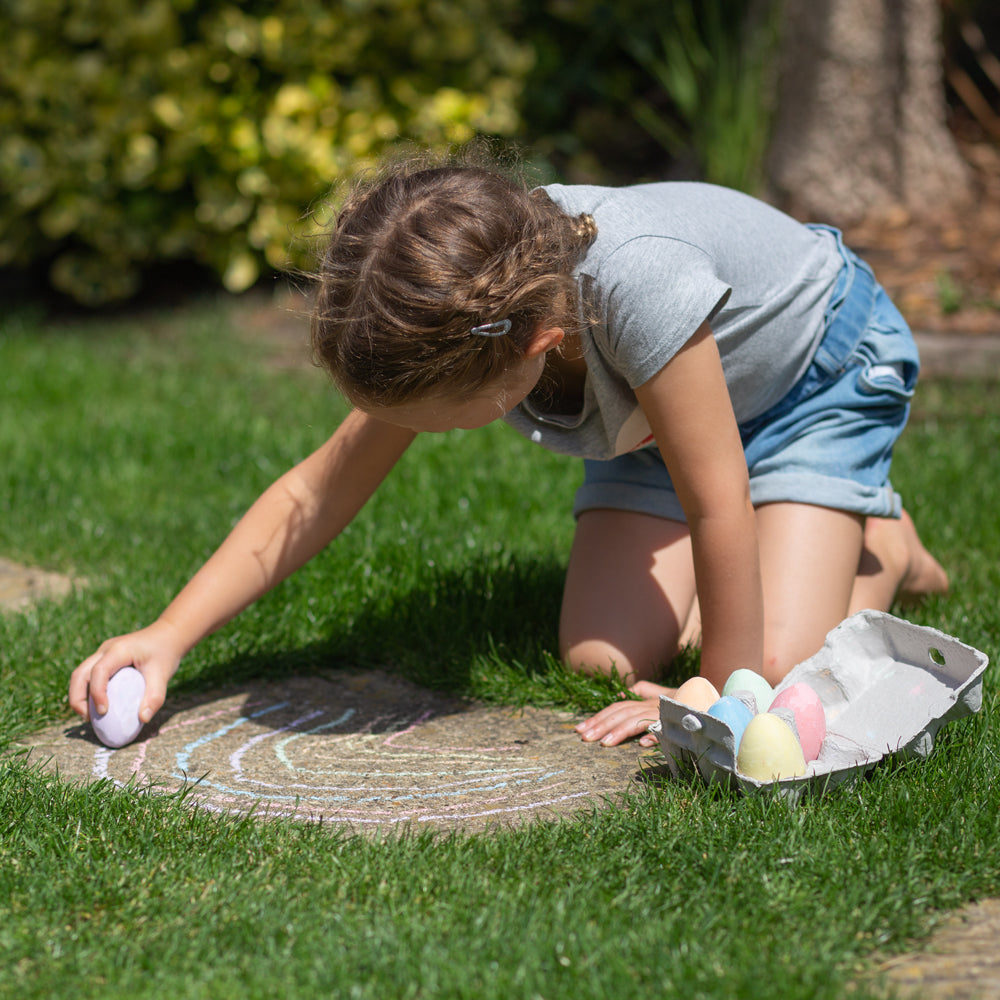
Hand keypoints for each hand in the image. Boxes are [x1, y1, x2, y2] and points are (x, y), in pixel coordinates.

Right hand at [69, 619, 185, 725]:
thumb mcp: (164, 674)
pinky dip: (88, 692)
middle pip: (80, 674)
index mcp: (119, 650)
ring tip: (90, 716)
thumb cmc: (166, 652)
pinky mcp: (104, 659)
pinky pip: (88, 676)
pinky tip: (98, 706)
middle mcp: (106, 650)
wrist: (168, 634)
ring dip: (80, 696)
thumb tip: (143, 719)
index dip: (97, 692)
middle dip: (77, 698)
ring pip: (80, 674)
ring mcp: (103, 653)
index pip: (99, 671)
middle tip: (87, 718)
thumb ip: (155, 696)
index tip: (103, 712)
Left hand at [575, 680, 674, 747]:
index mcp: (644, 701)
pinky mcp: (679, 721)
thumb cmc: (684, 698)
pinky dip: (655, 734)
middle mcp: (651, 705)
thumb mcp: (661, 693)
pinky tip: (642, 744)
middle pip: (621, 714)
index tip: (580, 729)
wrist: (711, 695)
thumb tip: (622, 692)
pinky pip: (666, 728)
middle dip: (600, 725)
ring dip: (621, 732)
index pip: (616, 708)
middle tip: (583, 738)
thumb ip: (643, 690)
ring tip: (604, 743)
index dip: (598, 717)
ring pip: (638, 720)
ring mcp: (664, 712)